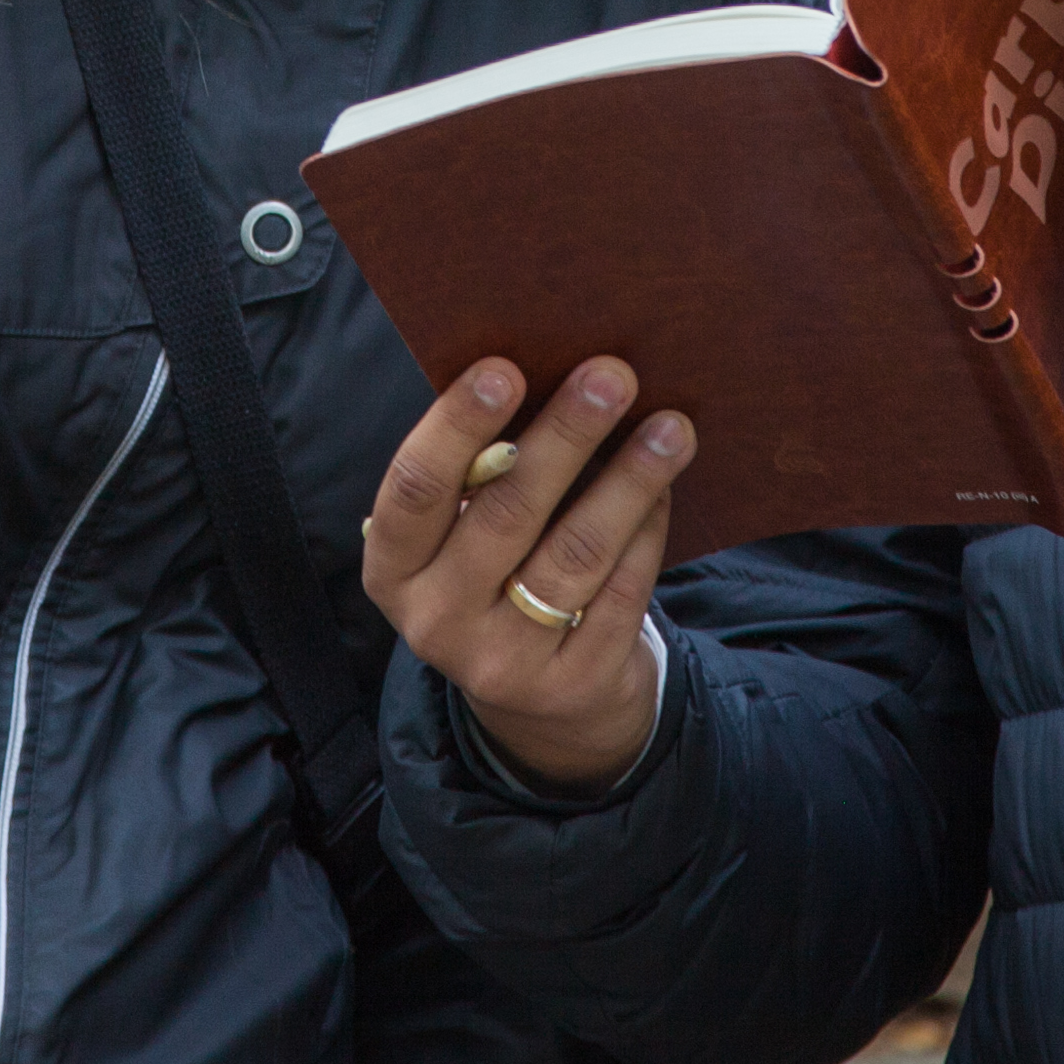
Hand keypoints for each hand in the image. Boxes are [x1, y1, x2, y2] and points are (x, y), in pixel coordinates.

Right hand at [363, 355, 694, 792]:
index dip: (456, 425)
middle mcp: (436, 621)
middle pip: (507, 514)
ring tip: (669, 426)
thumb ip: (484, 470)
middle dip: (565, 436)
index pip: (415, 489)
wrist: (537, 696)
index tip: (506, 367)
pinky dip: (647, 532)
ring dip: (628, 480)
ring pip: (575, 554)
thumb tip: (552, 368)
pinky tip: (666, 485)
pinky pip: (620, 593)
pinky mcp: (572, 683)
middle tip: (611, 374)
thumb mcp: (461, 533)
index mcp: (394, 569)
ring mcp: (503, 662)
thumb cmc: (497, 570)